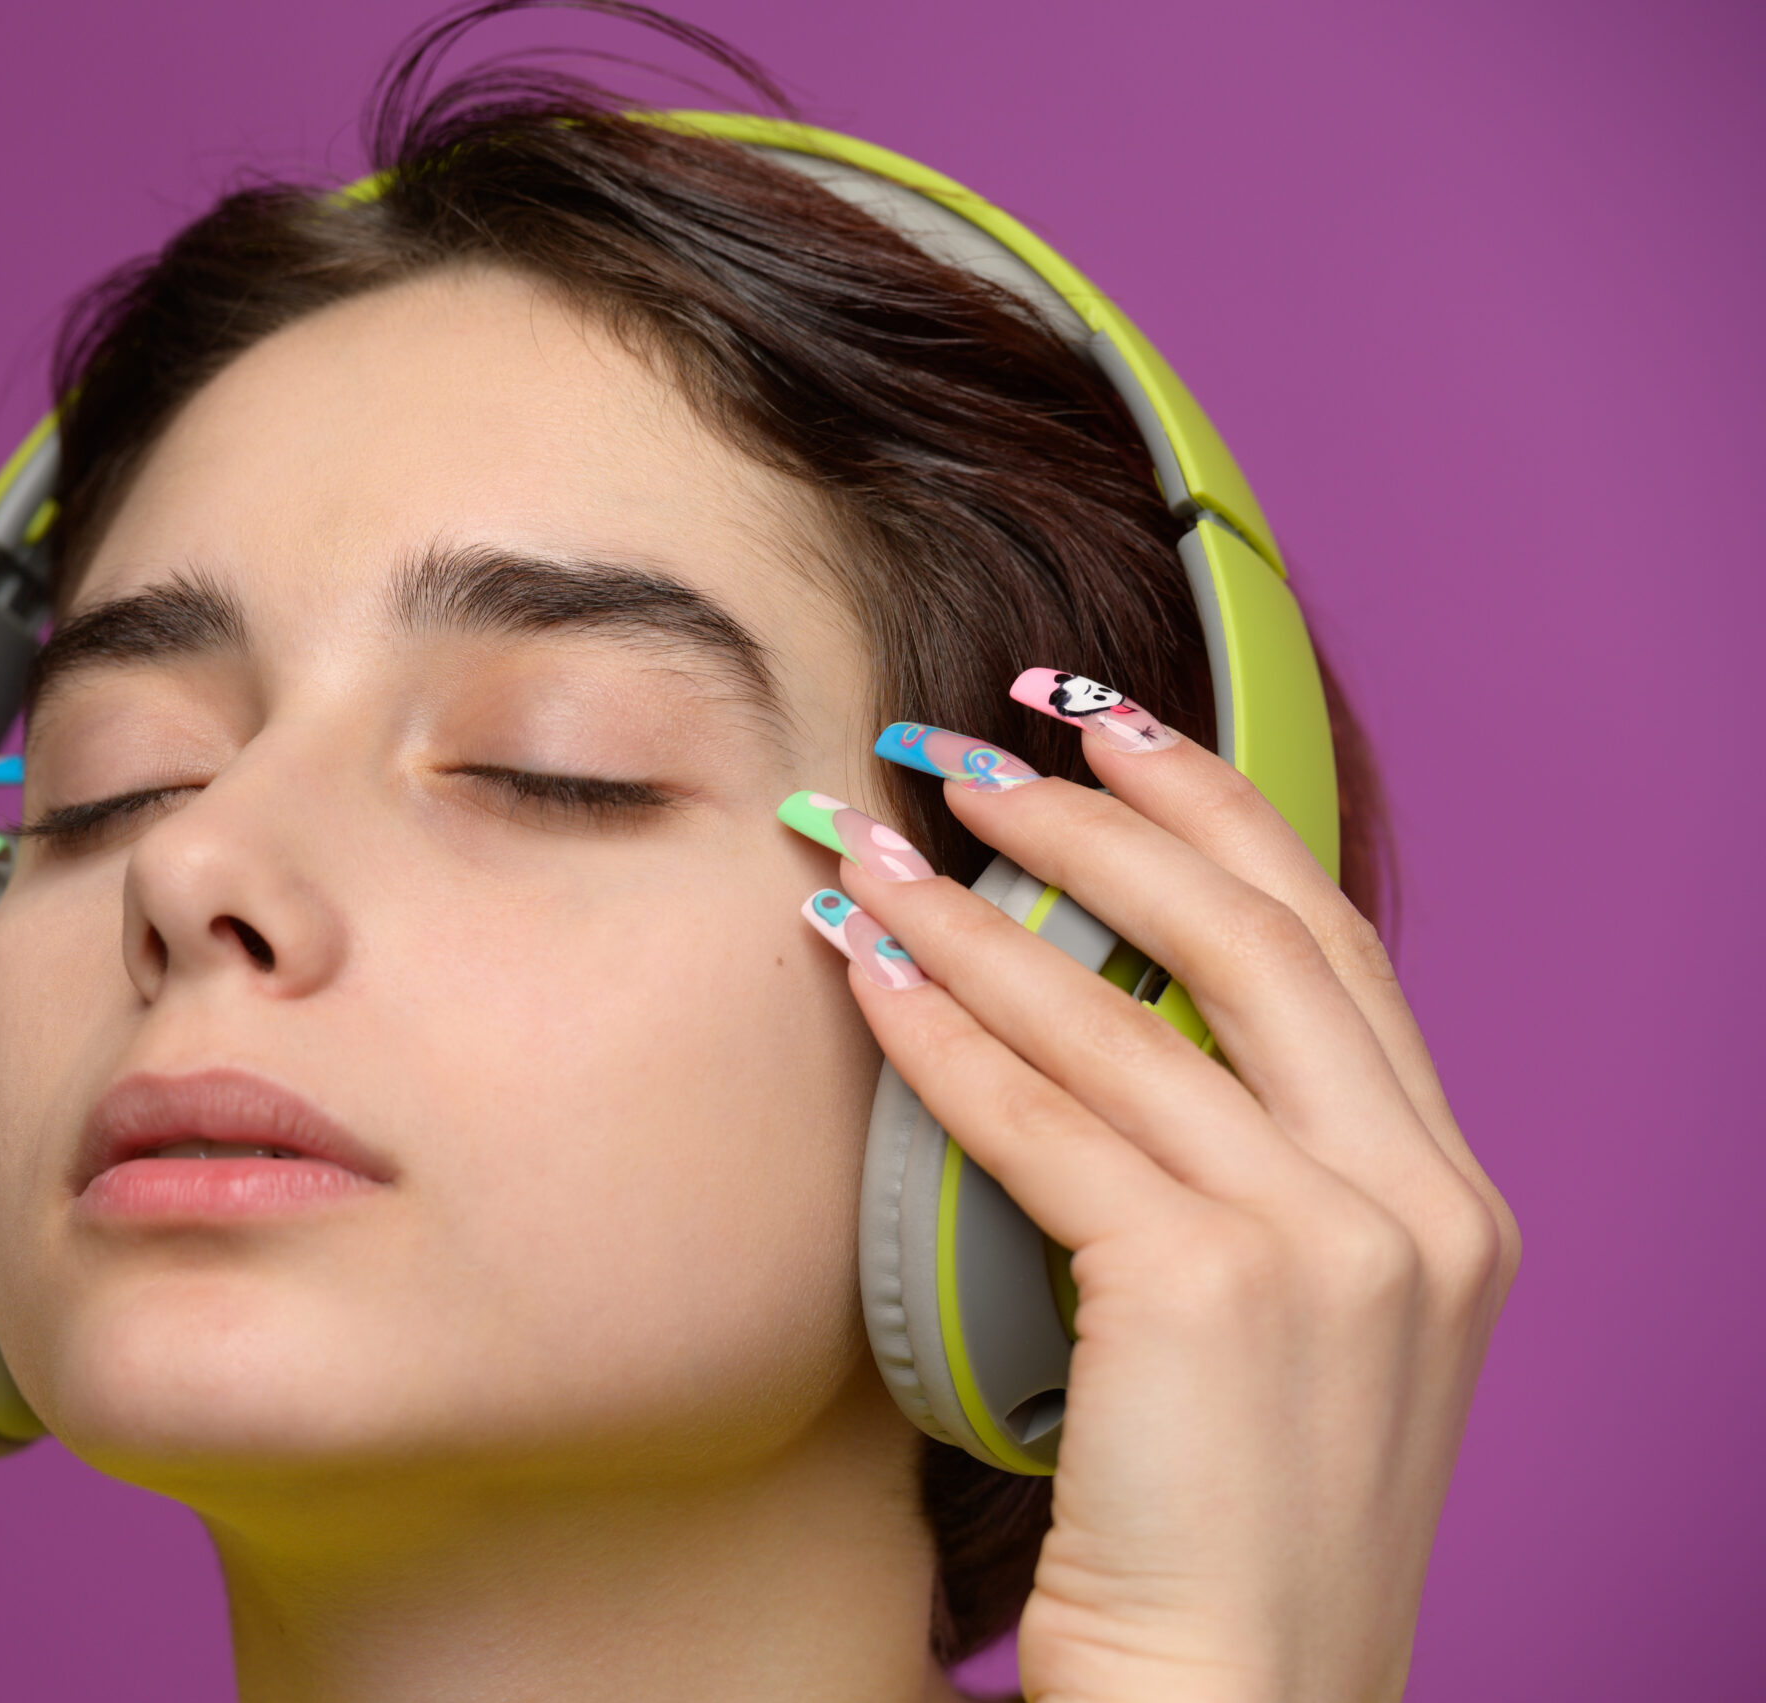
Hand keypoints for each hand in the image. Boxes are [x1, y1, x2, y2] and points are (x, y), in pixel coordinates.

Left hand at [830, 696, 1517, 1701]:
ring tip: (878, 841)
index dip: (1215, 815)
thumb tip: (1100, 1017)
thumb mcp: (1287, 1327)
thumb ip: (1246, 1172)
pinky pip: (1043, 1116)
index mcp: (1446, 1198)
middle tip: (970, 744)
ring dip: (983, 907)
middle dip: (1102, 811)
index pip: (1330, 946)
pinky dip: (942, 1030)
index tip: (1109, 729)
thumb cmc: (1228, 1533)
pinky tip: (865, 972)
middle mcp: (1418, 1202)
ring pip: (1129, 1013)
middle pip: (1253, 931)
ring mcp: (1333, 1244)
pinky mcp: (1211, 1289)